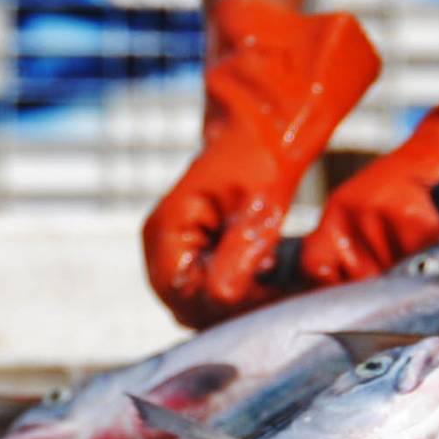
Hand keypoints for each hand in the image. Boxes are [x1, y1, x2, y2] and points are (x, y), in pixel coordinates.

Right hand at [143, 0, 378, 326]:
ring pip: (199, 302)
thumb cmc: (260, 158)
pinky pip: (207, 288)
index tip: (271, 299)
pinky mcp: (190, 252)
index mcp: (166, 232)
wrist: (260, 129)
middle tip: (278, 298)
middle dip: (233, 309)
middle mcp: (160, 246)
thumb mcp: (258, 208)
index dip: (227, 307)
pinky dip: (237, 291)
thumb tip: (222, 298)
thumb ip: (238, 255)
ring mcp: (172, 250)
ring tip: (275, 285)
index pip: (186, 296)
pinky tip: (266, 275)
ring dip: (237, 302)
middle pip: (189, 305)